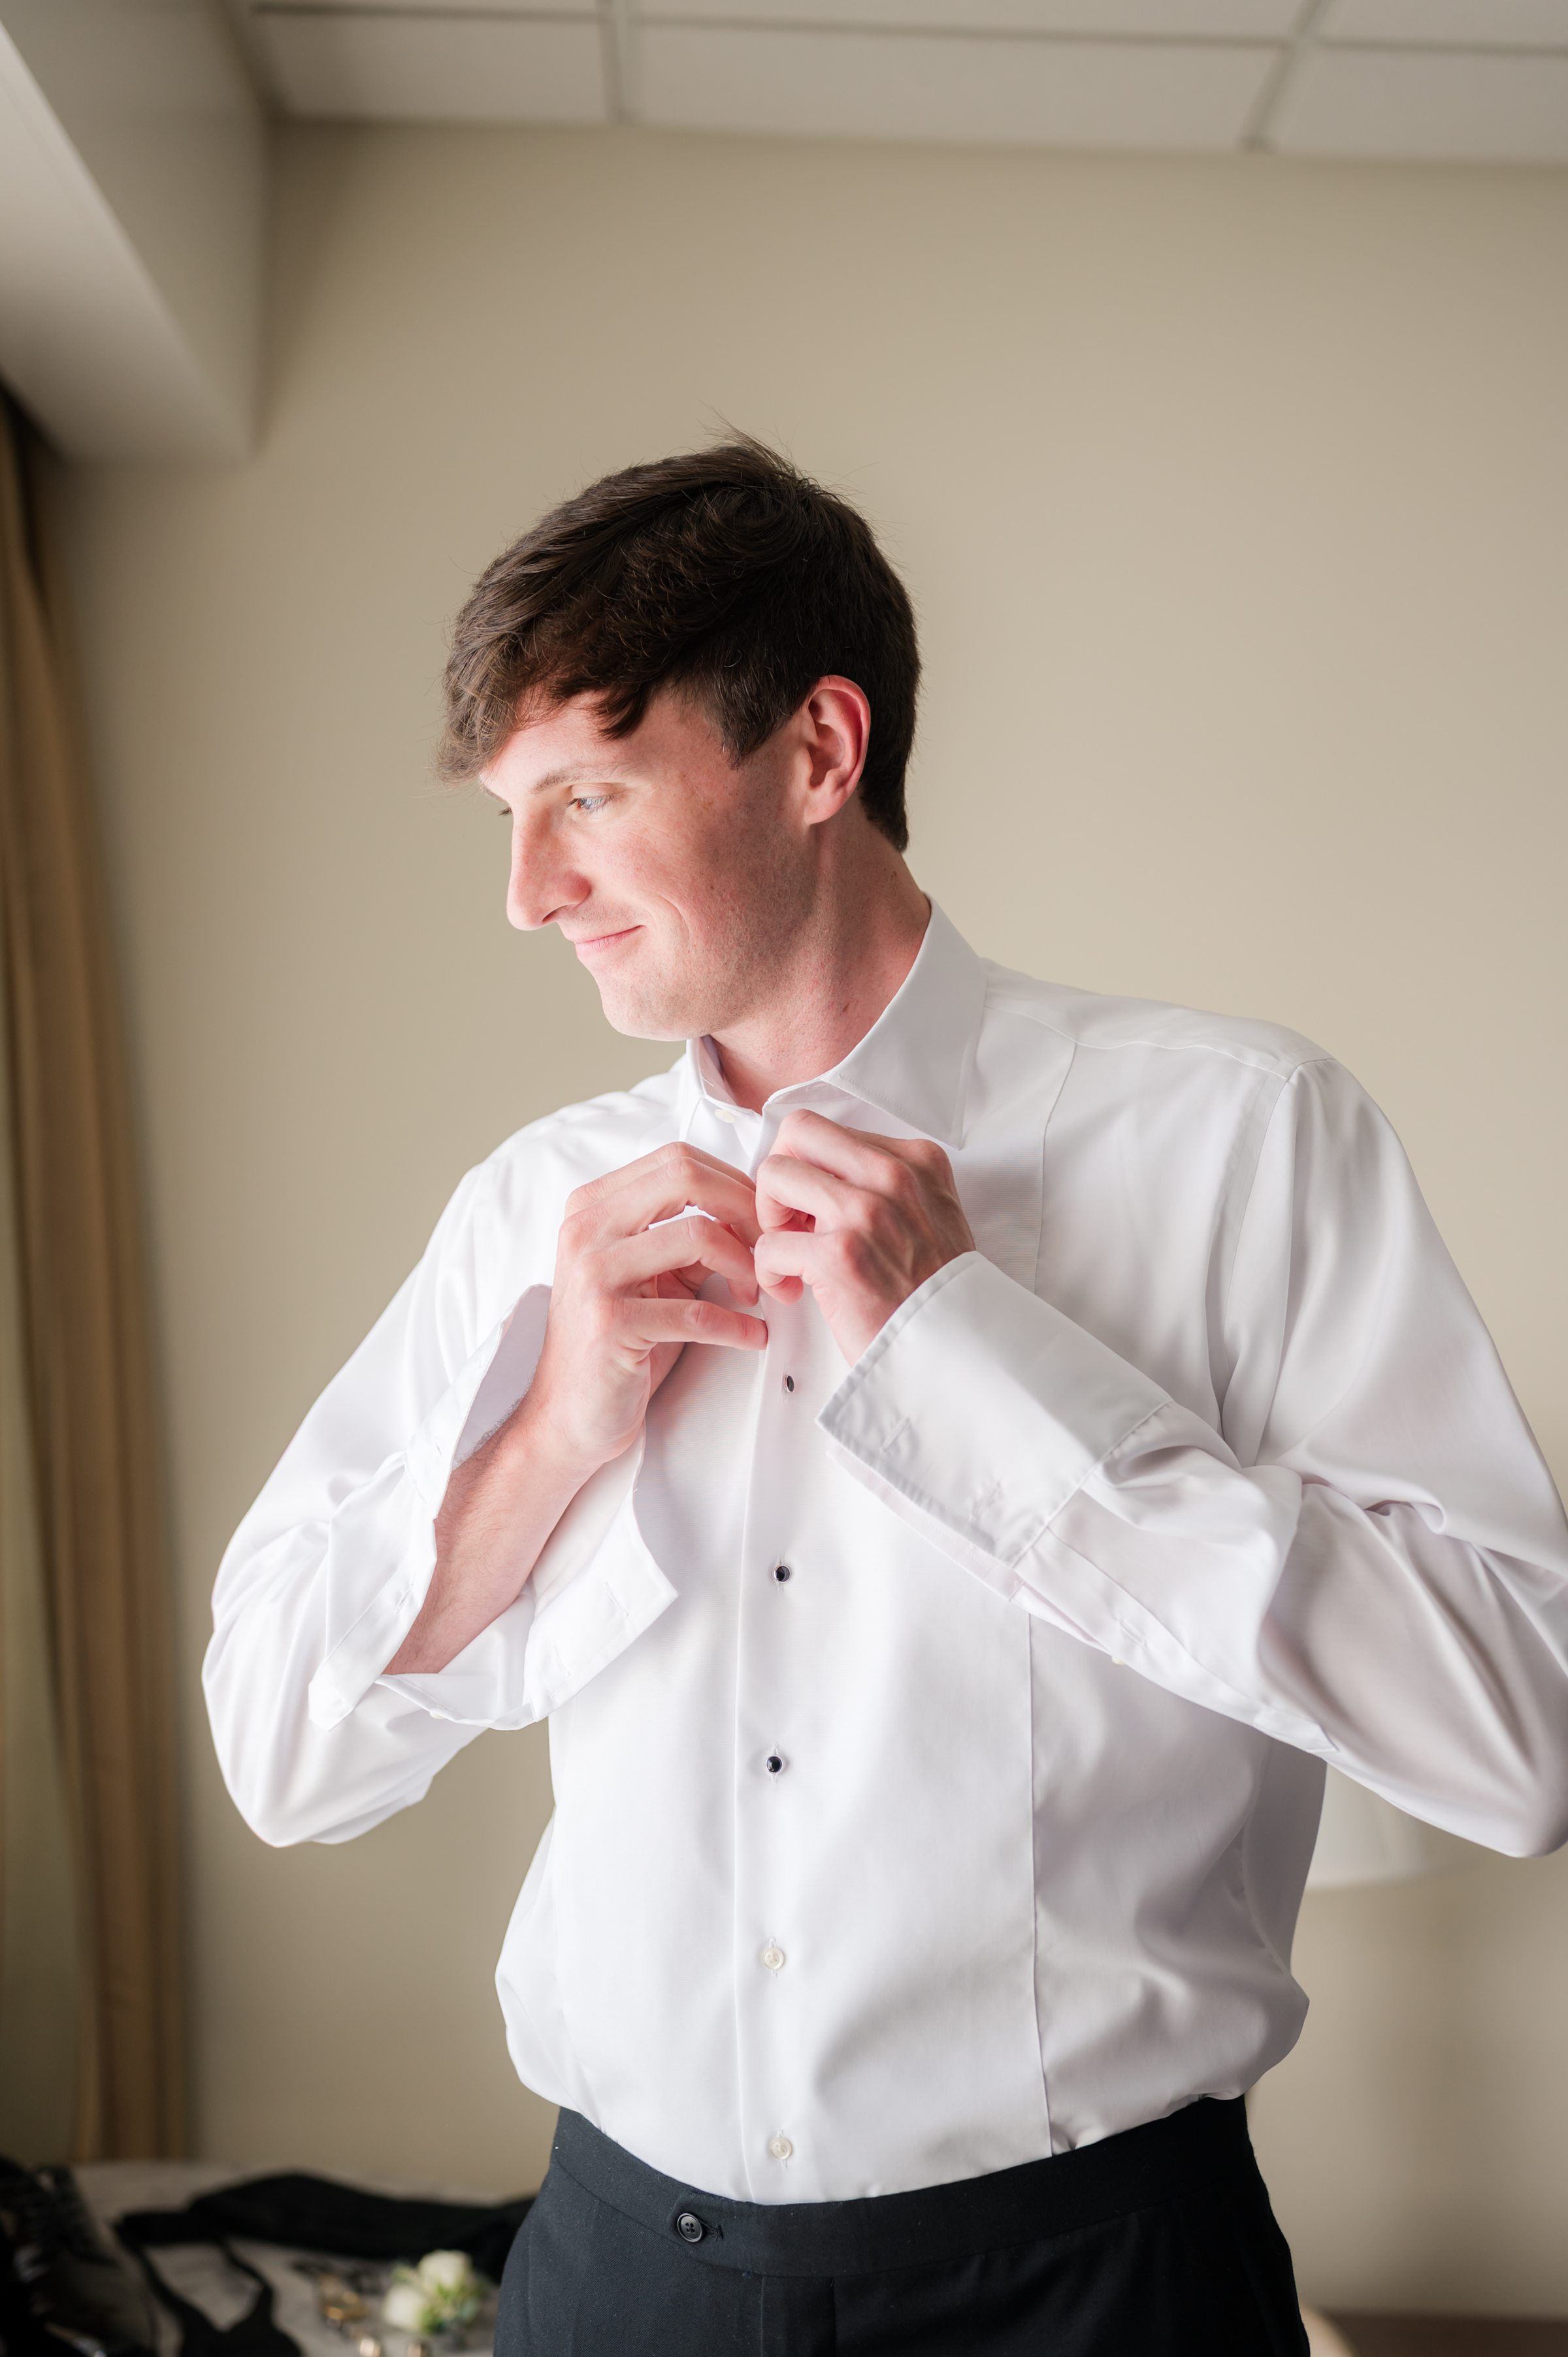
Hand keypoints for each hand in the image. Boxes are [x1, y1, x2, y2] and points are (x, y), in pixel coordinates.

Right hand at [526, 1143, 767, 1475]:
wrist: (568, 1413)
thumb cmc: (616, 1341)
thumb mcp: (647, 1273)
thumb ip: (686, 1235)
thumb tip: (751, 1213)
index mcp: (592, 1207)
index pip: (677, 1160)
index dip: (733, 1183)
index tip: (761, 1219)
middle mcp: (585, 1231)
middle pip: (685, 1178)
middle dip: (744, 1209)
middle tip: (768, 1247)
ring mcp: (593, 1275)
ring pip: (698, 1235)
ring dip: (746, 1267)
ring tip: (757, 1295)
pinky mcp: (610, 1324)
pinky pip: (697, 1312)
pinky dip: (738, 1327)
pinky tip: (752, 1337)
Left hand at [753, 1110, 974, 1363]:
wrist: (956, 1346)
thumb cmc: (934, 1289)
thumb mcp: (930, 1211)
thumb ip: (885, 1183)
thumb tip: (821, 1174)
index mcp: (916, 1159)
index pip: (830, 1130)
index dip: (809, 1167)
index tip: (813, 1203)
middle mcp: (893, 1175)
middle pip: (798, 1133)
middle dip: (780, 1175)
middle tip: (789, 1218)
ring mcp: (866, 1211)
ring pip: (774, 1176)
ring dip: (769, 1219)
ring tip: (790, 1253)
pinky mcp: (839, 1255)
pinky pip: (769, 1244)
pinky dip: (769, 1271)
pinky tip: (792, 1290)